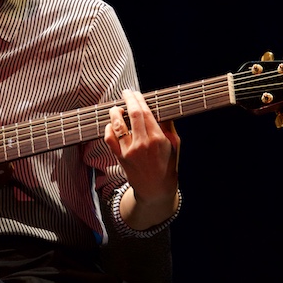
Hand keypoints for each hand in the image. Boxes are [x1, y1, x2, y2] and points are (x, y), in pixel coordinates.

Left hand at [104, 89, 180, 228]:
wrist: (156, 189)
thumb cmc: (167, 165)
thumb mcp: (174, 145)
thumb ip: (168, 126)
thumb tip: (162, 108)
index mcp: (158, 138)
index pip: (145, 112)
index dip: (138, 99)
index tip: (135, 93)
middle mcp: (143, 143)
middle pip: (132, 114)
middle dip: (128, 99)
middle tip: (125, 92)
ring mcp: (130, 151)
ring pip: (118, 124)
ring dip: (115, 112)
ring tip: (116, 108)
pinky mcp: (120, 157)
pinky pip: (109, 139)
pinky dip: (108, 128)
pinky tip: (111, 125)